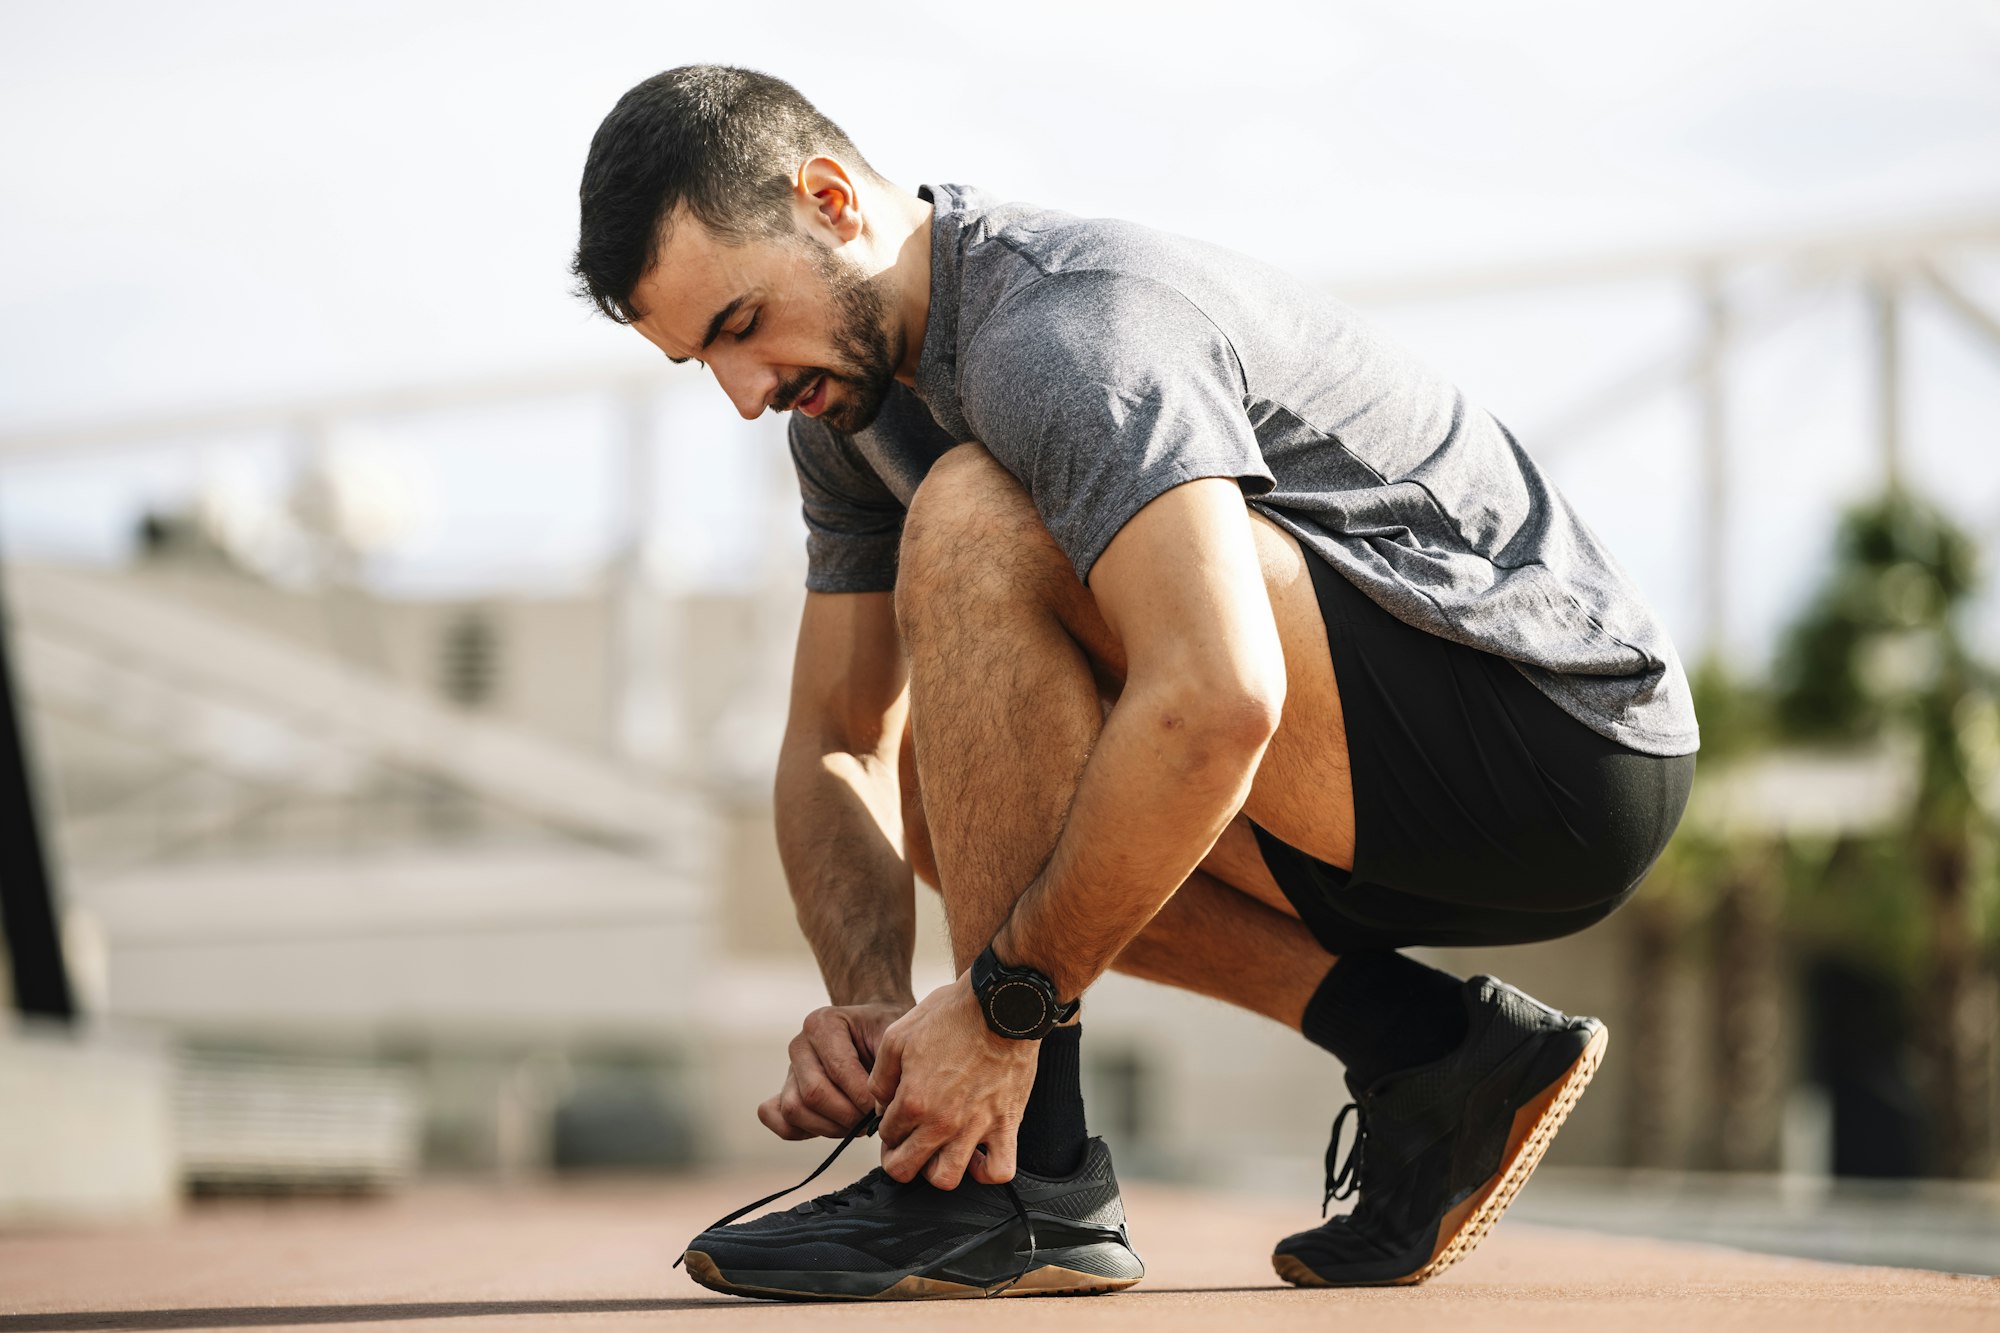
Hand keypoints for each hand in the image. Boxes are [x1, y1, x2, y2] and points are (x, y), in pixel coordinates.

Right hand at [757, 1000, 907, 1139]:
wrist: (873, 1028)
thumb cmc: (883, 1033)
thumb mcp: (893, 1037)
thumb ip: (888, 1066)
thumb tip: (881, 1108)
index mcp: (822, 1024)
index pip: (838, 1071)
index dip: (863, 1097)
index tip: (885, 1110)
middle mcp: (799, 1045)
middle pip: (813, 1094)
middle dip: (847, 1116)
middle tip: (872, 1122)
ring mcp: (789, 1069)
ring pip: (795, 1110)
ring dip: (830, 1127)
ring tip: (857, 1125)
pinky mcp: (785, 1091)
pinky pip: (778, 1120)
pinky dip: (802, 1131)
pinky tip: (833, 1127)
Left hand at [868, 974, 1039, 1189]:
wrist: (1001, 1005)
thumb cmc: (952, 1015)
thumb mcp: (897, 1036)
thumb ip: (880, 1076)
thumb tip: (881, 1103)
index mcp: (913, 1100)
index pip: (887, 1135)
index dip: (887, 1126)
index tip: (895, 1115)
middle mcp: (943, 1121)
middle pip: (906, 1169)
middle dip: (899, 1160)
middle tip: (906, 1144)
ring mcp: (976, 1126)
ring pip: (947, 1179)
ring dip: (937, 1169)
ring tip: (939, 1151)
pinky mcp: (1007, 1124)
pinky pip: (1000, 1170)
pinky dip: (987, 1172)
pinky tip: (979, 1156)